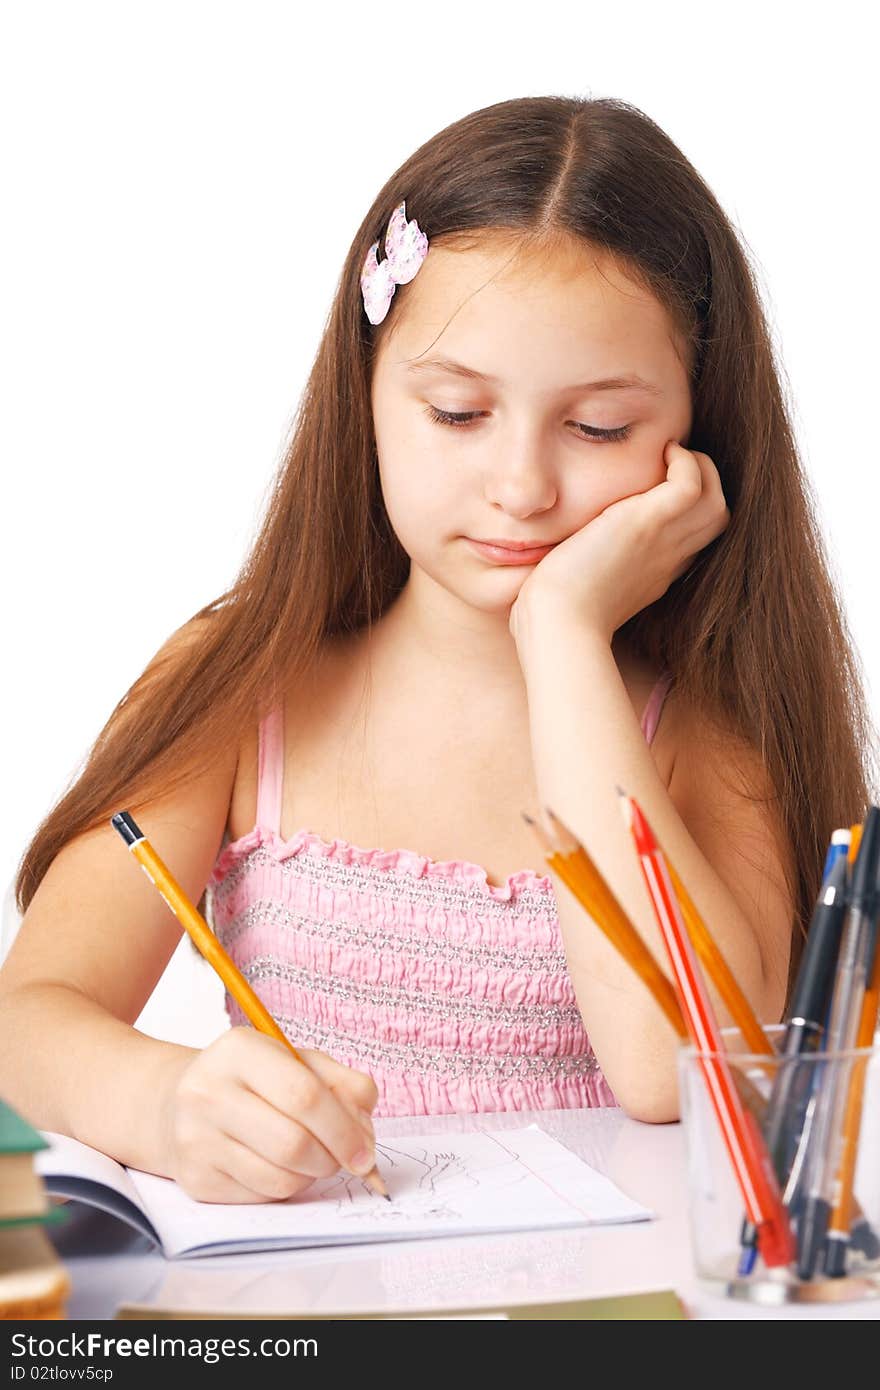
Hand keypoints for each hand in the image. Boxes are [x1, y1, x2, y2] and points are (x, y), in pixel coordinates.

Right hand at [157, 1029, 378, 1202]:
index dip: (344, 1128)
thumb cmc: (251, 1080)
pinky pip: (262, 1196)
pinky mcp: (196, 1178)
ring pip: (281, 1178)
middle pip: (293, 1143)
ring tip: (310, 1156)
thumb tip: (366, 1127)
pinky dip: (286, 1187)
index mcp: (239, 1050)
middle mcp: (208, 1092)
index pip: (304, 1095)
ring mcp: (196, 1138)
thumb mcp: (295, 1061)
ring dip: (311, 1175)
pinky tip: (279, 1165)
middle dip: (332, 1158)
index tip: (365, 1151)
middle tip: (346, 1159)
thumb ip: (341, 1083)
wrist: (175, 1103)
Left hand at [509, 440, 729, 646]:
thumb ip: (581, 571)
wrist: (558, 623)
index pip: (690, 540)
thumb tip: (559, 565)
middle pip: (715, 519)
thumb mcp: (577, 589)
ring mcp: (662, 542)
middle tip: (672, 465)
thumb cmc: (554, 616)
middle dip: (705, 483)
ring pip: (715, 500)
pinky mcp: (647, 523)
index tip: (658, 490)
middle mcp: (666, 559)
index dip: (684, 511)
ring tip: (671, 454)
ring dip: (701, 469)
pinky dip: (686, 462)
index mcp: (652, 575)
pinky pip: (692, 484)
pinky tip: (661, 451)